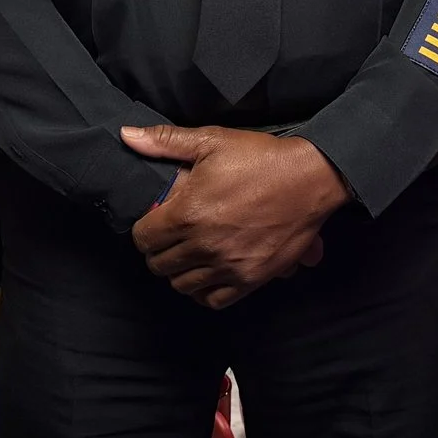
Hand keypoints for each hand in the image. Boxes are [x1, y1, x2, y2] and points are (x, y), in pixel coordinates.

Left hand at [121, 126, 347, 308]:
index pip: (143, 238)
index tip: (155, 221)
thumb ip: (165, 141)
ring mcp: (228, 267)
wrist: (310, 179)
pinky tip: (207, 274)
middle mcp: (203, 246)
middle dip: (159, 250)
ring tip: (188, 254)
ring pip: (182, 286)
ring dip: (179, 271)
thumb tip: (128, 136)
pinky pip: (213, 300)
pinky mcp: (251, 279)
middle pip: (159, 265)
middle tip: (170, 237)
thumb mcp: (211, 141)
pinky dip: (204, 291)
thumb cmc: (260, 158)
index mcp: (187, 214)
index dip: (144, 229)